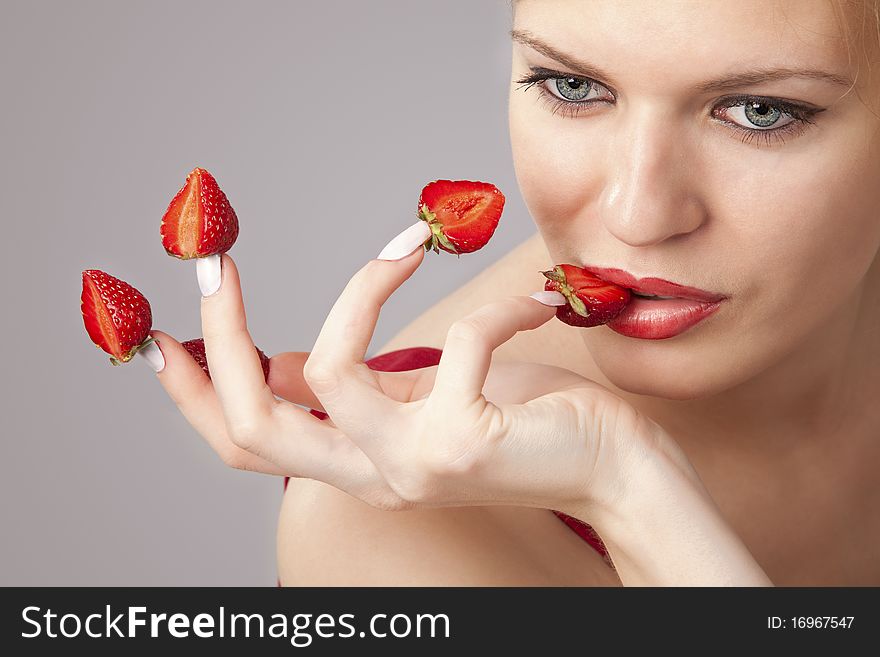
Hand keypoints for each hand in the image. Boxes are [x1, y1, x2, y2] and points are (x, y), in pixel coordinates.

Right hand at [151, 245, 771, 584]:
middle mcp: (372, 475)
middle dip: (219, 335)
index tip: (159, 331)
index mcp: (356, 462)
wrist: (615, 472)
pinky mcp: (466, 444)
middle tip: (216, 261)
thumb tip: (287, 360)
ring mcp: (414, 466)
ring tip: (411, 245)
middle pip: (250, 424)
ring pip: (328, 372)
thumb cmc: (527, 424)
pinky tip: (538, 304)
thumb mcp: (423, 402)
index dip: (193, 391)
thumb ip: (359, 389)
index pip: (244, 442)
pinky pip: (455, 344)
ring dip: (363, 286)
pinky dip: (495, 307)